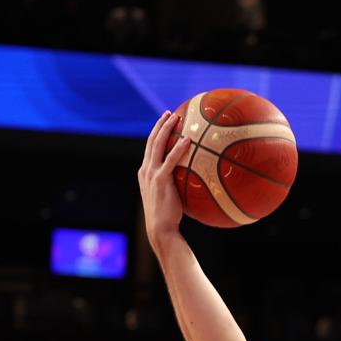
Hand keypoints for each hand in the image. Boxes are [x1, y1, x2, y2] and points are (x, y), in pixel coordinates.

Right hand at [137, 111, 191, 247]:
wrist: (160, 228)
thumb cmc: (169, 214)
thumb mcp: (170, 195)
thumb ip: (176, 182)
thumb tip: (196, 175)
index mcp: (145, 172)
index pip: (150, 147)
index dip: (156, 132)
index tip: (165, 121)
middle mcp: (145, 170)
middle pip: (151, 141)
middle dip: (160, 125)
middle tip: (169, 112)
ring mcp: (151, 174)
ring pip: (156, 145)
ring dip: (166, 129)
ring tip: (177, 117)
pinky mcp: (160, 180)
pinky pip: (170, 160)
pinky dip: (177, 148)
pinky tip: (187, 139)